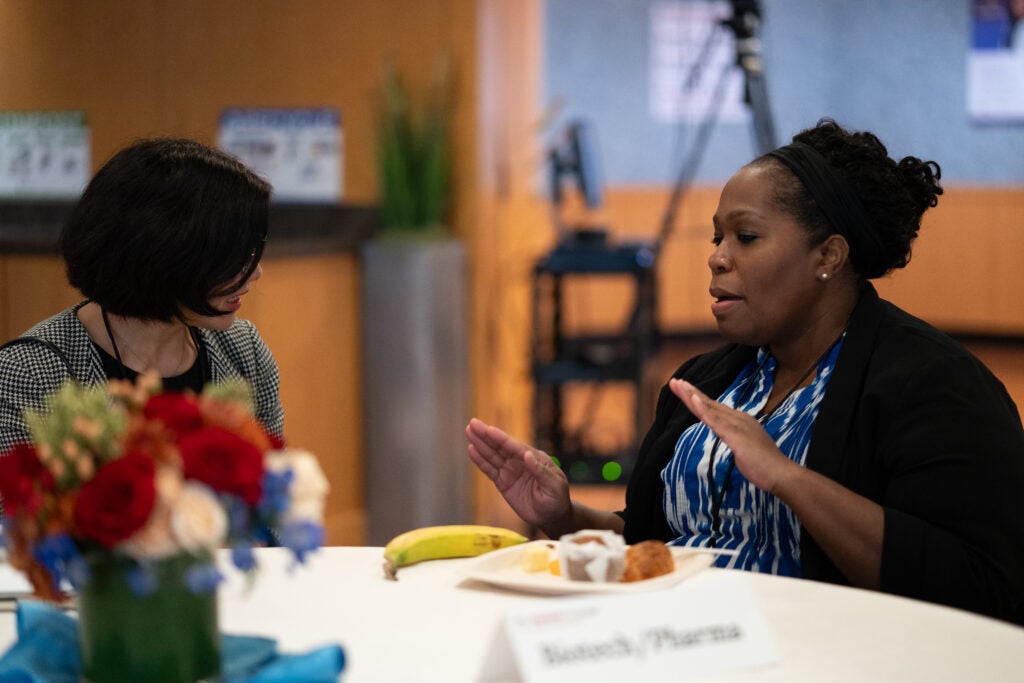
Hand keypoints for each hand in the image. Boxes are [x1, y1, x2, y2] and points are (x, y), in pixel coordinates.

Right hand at [465, 418, 571, 530]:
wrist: (552, 517)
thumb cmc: (557, 500)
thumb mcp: (554, 486)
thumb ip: (541, 471)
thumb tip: (528, 455)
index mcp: (535, 458)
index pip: (515, 447)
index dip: (501, 439)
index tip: (489, 430)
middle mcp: (521, 462)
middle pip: (501, 447)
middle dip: (486, 435)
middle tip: (473, 423)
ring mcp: (511, 471)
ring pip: (493, 456)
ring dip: (480, 444)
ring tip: (468, 431)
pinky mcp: (503, 482)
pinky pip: (490, 470)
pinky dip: (480, 460)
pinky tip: (472, 450)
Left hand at [669, 379, 797, 493]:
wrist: (781, 474)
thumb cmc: (764, 465)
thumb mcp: (744, 449)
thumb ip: (735, 441)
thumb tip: (730, 441)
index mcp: (740, 421)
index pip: (714, 408)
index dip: (698, 399)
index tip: (683, 390)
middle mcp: (738, 418)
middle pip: (709, 404)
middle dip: (690, 392)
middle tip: (674, 382)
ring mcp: (737, 425)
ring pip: (710, 408)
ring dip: (693, 396)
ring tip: (679, 385)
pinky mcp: (736, 435)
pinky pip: (716, 420)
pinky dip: (703, 409)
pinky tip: (693, 400)